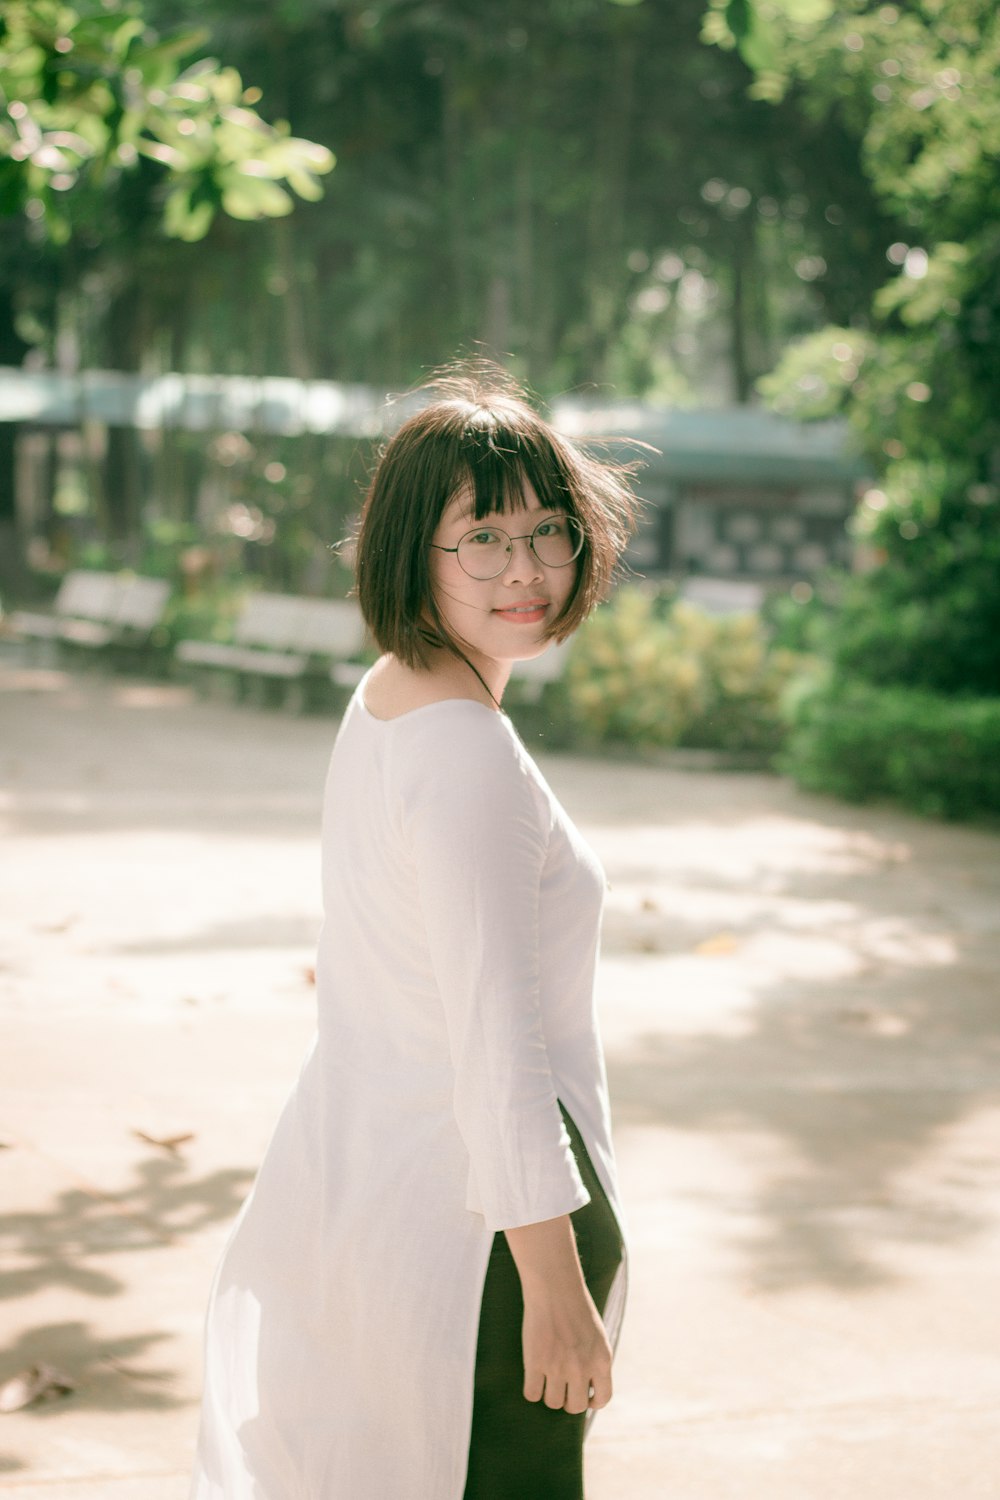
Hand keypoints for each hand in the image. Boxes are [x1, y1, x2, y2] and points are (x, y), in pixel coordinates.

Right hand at [520, 1283, 612, 1413]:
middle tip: (561, 1385)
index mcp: (602, 1360)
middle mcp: (582, 1367)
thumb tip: (590, 1390)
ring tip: (546, 1377)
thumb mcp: (597, 1336)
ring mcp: (558, 1367)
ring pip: (553, 1403)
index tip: (584, 1397)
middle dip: (568, 1399)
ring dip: (549, 1393)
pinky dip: (532, 1389)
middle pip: (575, 1406)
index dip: (592, 1402)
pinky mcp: (536, 1362)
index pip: (602, 1399)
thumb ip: (595, 1362)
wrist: (555, 1286)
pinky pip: (532, 1394)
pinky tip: (533, 1375)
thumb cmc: (576, 1307)